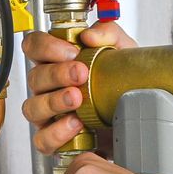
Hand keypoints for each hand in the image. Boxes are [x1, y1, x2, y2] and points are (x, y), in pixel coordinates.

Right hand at [21, 22, 136, 153]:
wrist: (139, 116)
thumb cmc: (122, 83)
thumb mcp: (122, 51)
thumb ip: (108, 33)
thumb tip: (90, 35)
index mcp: (57, 61)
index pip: (34, 46)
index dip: (45, 46)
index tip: (71, 51)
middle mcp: (48, 87)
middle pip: (35, 77)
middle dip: (57, 74)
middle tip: (81, 73)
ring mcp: (49, 114)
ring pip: (33, 107)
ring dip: (54, 101)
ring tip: (77, 98)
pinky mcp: (56, 139)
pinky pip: (43, 139)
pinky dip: (57, 132)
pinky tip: (77, 124)